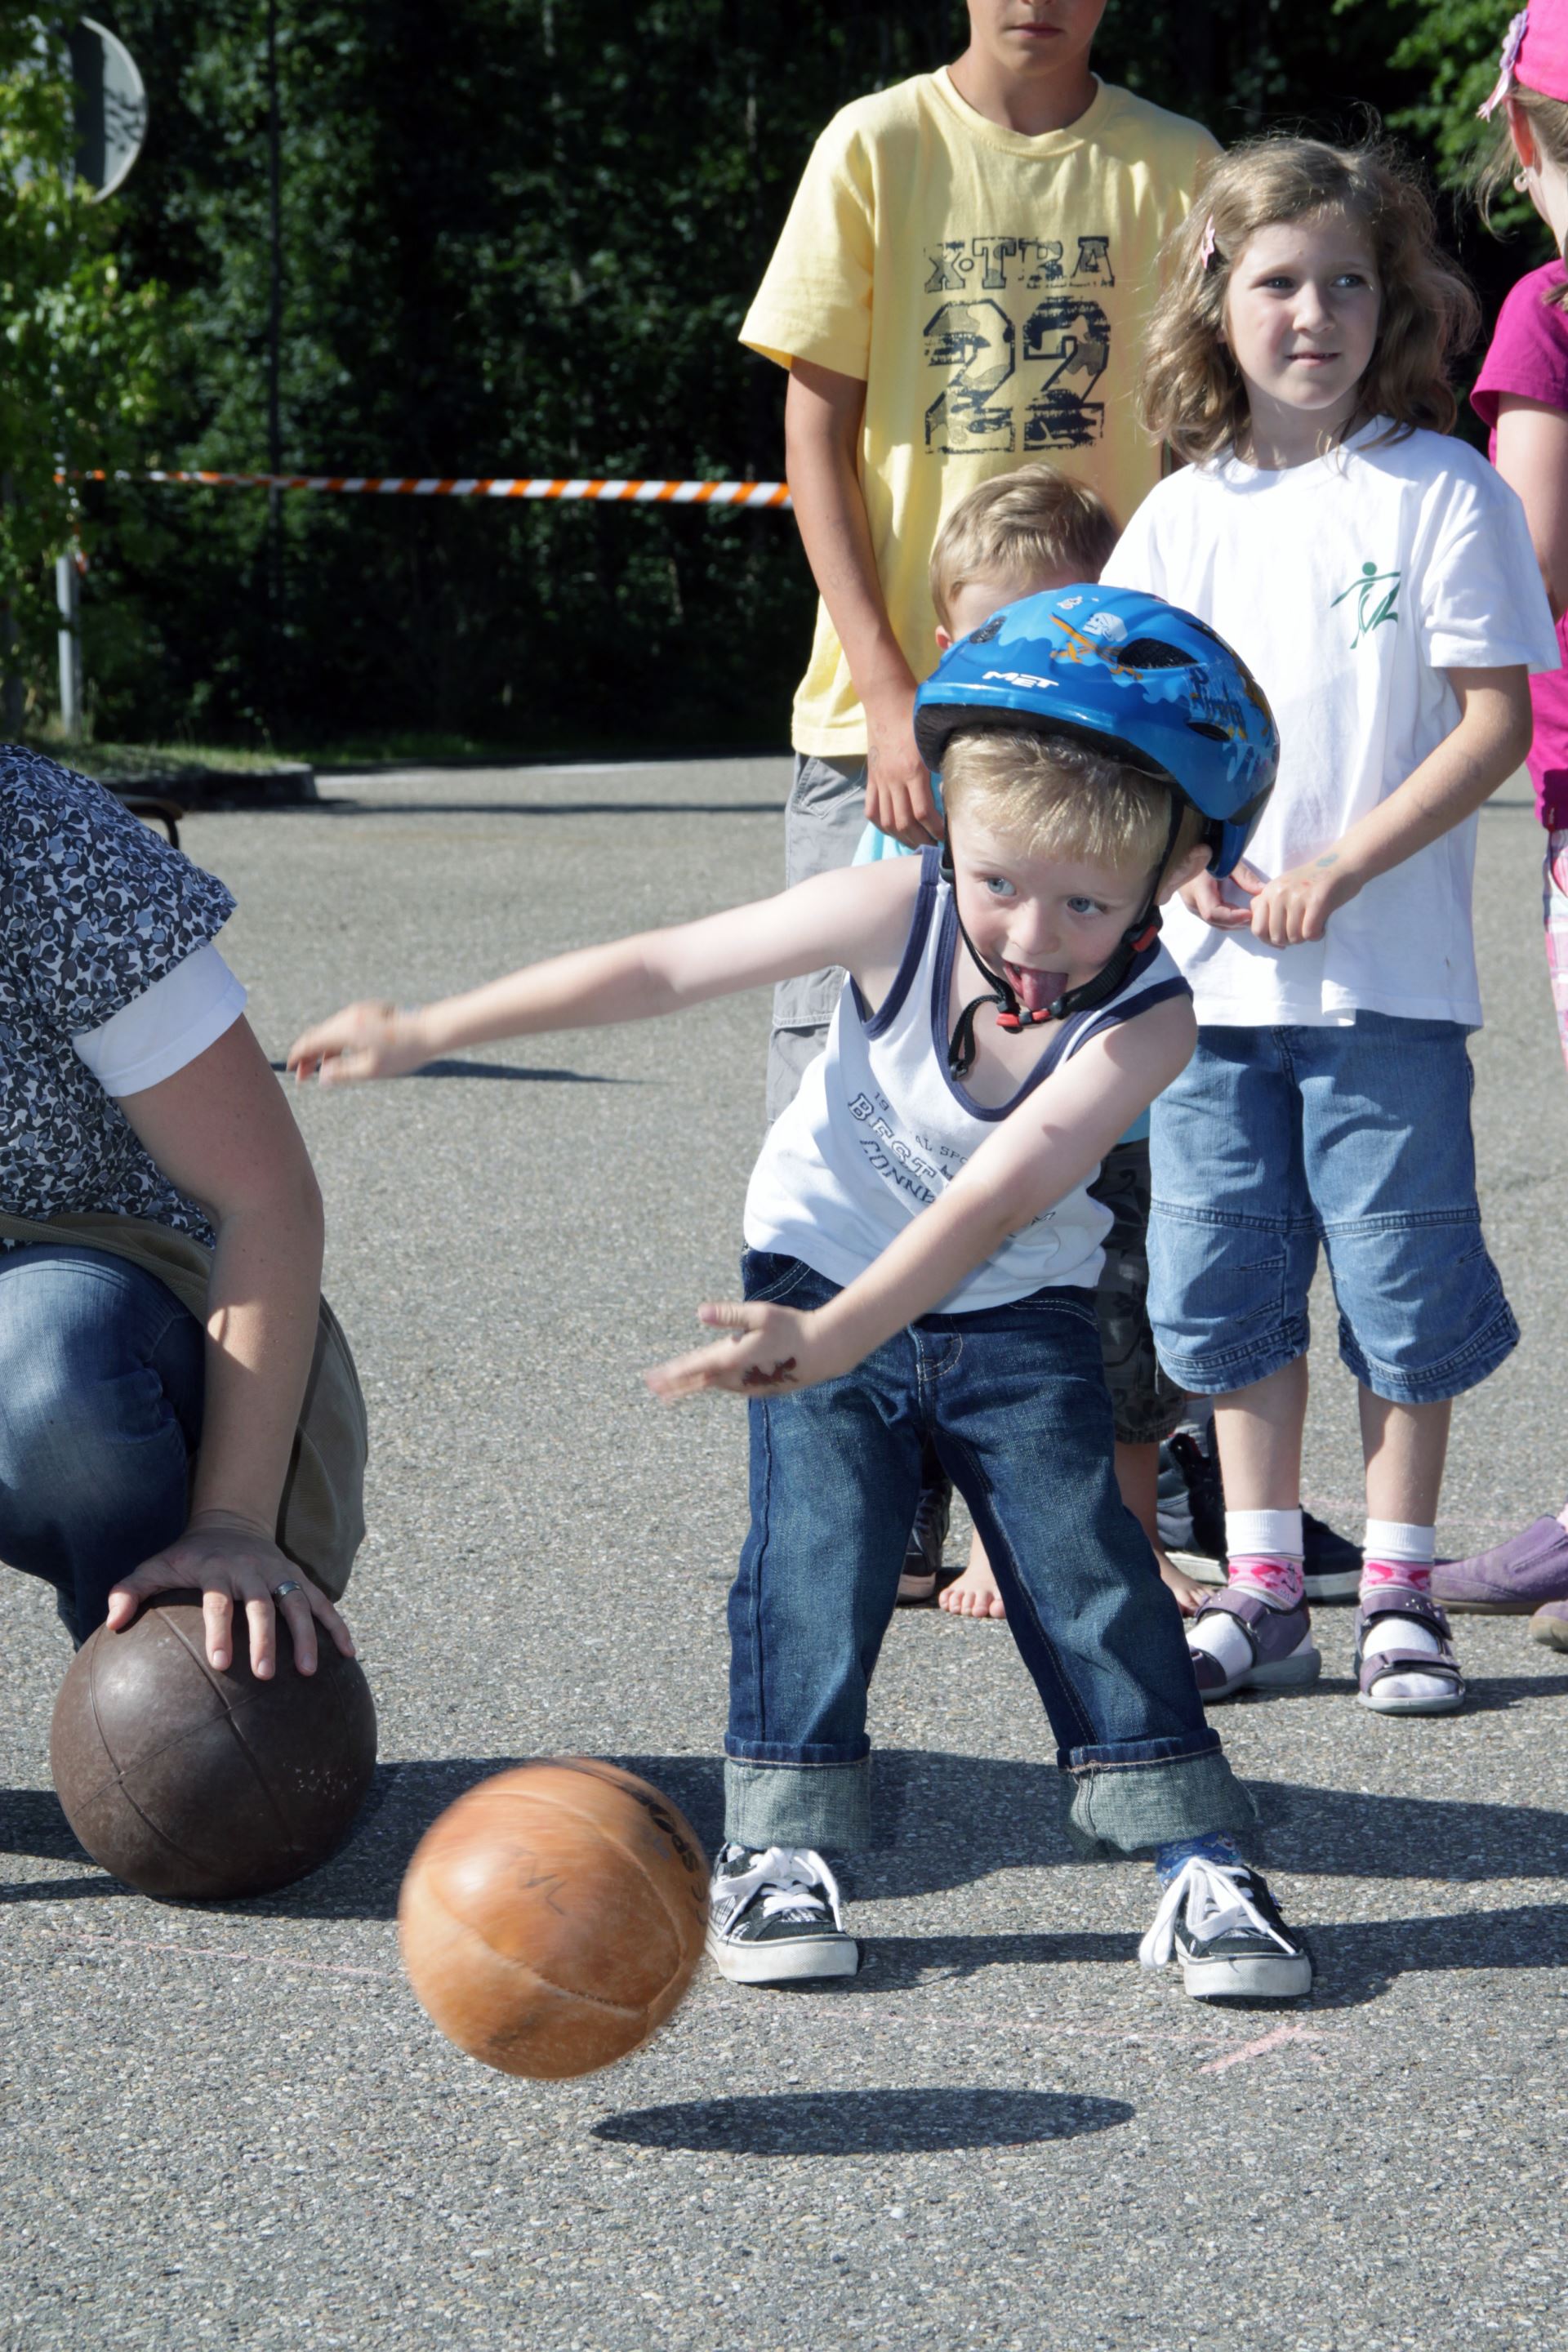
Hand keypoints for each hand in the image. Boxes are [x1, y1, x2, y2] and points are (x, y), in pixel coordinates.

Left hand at [105, 1512, 356, 1676]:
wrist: (231, 1521)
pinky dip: (338, 1626)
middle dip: (266, 1639)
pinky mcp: (299, 1579)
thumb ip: (131, 1590)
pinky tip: (349, 1655)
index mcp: (218, 1571)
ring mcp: (280, 1575)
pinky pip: (322, 1604)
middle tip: (266, 1674)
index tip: (221, 1663)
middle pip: (263, 1606)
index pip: (219, 1602)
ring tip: (308, 1672)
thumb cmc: (188, 1555)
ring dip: (307, 1637)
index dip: (221, 1630)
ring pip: (298, 1605)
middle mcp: (253, 1571)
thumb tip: (111, 1622)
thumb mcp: (157, 1565)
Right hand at [286, 1000, 430, 1085]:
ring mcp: (359, 1011)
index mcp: (346, 1029)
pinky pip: (343, 1027)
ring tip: (319, 1070)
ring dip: (322, 1050)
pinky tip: (339, 1059)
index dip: (298, 1056)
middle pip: (318, 1035)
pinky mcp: (368, 1012)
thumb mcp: (372, 1069)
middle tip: (302, 1077)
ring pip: (330, 1031)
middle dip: (307, 1055)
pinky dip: (336, 1042)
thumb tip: (321, 1077)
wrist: (431, 1030)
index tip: (291, 1071)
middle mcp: (349, 1016)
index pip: (311, 1042)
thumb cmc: (404, 1053)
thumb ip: (343, 1073)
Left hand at [644, 1300, 842, 1401]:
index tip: (652, 1380)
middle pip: (700, 1381)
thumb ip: (729, 1315)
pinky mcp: (760, 1388)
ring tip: (674, 1388)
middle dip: (675, 1384)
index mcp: (732, 1359)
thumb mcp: (760, 1314)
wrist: (823, 1351)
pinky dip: (716, 1384)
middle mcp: (737, 1377)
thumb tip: (700, 1313)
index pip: (694, 1368)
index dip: (671, 1374)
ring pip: (716, 1384)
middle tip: (653, 1388)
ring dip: (695, 1385)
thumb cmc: (791, 1327)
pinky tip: (712, 1380)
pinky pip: (731, 1386)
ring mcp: (749, 1385)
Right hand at [863, 693, 941, 849]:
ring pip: (887, 820)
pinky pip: (872, 809)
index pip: (924, 812)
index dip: (935, 829)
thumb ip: (941, 762)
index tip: (945, 837)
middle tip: (933, 847)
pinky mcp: (871, 777)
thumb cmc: (915, 713)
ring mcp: (880, 779)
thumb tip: (955, 785)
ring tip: (915, 843)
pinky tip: (892, 829)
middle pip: (904, 822)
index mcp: (913, 769)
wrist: (886, 699)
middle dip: (920, 839)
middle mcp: (894, 779)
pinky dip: (881, 824)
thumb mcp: (933, 737)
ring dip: (901, 836)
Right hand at [1179, 859, 1263, 929]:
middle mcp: (1193, 902)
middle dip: (1238, 922)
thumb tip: (1262, 891)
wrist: (1186, 852)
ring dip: (1235, 923)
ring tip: (1252, 914)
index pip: (1213, 913)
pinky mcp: (1196, 907)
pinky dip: (1229, 919)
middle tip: (1257, 915)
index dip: (1232, 917)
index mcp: (1198, 889)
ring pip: (1215, 923)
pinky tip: (1241, 912)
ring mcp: (1193, 907)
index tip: (1250, 913)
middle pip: (1216, 922)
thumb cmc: (1207, 853)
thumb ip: (1244, 876)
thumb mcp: (1227, 861)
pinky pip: (1214, 919)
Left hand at [1246, 849, 1363, 946]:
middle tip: (1302, 930)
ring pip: (1294, 937)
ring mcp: (1297, 897)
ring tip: (1313, 925)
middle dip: (1290, 940)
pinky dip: (1317, 936)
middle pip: (1276, 937)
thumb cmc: (1313, 879)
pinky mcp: (1317, 901)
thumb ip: (1267, 903)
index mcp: (1268, 891)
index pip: (1257, 929)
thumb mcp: (1282, 887)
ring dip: (1305, 938)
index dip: (1269, 941)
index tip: (1282, 940)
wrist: (1342, 863)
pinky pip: (1310, 934)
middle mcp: (1279, 894)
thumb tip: (1253, 924)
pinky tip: (1321, 927)